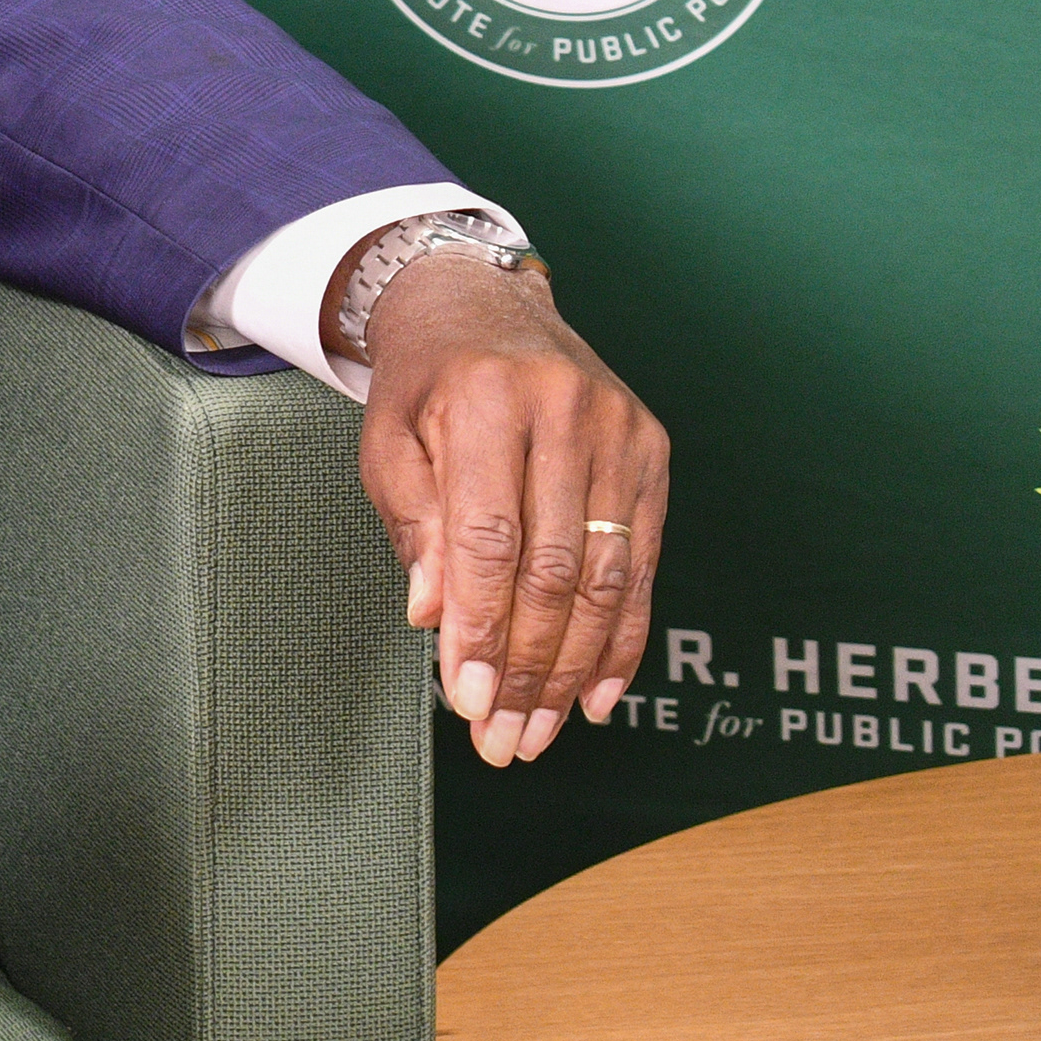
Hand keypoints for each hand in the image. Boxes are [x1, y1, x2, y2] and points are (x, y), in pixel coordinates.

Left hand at [345, 249, 669, 770]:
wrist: (482, 303)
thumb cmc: (426, 380)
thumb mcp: (387, 437)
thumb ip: (410, 521)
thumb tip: (434, 613)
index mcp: (485, 398)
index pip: (487, 538)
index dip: (480, 626)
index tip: (465, 696)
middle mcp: (565, 410)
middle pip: (552, 568)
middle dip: (527, 666)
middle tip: (503, 736)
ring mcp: (620, 430)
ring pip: (605, 576)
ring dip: (573, 668)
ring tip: (540, 730)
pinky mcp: (652, 452)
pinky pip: (644, 564)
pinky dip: (623, 638)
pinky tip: (596, 693)